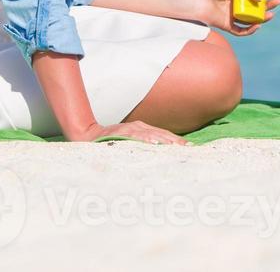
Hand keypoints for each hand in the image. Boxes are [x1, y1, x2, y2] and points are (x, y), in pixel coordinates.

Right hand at [69, 121, 188, 144]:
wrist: (89, 135)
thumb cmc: (112, 141)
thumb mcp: (130, 143)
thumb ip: (143, 146)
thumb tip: (158, 153)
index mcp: (143, 129)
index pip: (164, 135)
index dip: (176, 141)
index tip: (189, 147)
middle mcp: (139, 126)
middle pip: (161, 134)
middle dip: (175, 141)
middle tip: (188, 148)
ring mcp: (130, 128)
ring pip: (151, 134)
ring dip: (164, 140)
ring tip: (176, 146)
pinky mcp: (121, 132)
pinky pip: (135, 136)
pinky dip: (145, 139)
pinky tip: (154, 143)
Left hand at [188, 0, 279, 36]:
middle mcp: (237, 4)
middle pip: (257, 6)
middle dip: (269, 4)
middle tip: (278, 2)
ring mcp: (233, 15)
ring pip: (252, 19)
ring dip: (263, 18)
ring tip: (271, 14)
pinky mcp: (228, 25)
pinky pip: (242, 30)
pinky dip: (251, 30)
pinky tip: (258, 24)